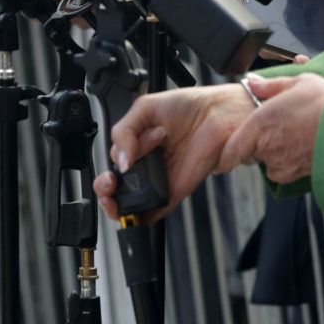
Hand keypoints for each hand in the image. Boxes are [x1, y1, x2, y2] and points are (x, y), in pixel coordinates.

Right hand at [93, 83, 252, 219]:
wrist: (217, 113)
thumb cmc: (186, 107)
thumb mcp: (145, 108)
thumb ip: (124, 131)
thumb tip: (121, 160)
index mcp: (136, 144)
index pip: (114, 161)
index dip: (113, 162)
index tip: (121, 159)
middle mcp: (147, 163)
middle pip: (117, 186)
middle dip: (106, 188)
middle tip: (112, 180)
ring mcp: (160, 179)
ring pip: (131, 202)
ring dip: (119, 202)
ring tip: (130, 181)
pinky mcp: (175, 191)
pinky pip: (156, 211)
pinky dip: (143, 216)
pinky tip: (138, 208)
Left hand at [220, 73, 323, 183]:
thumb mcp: (299, 82)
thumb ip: (271, 86)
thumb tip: (253, 83)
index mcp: (260, 124)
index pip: (230, 151)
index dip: (225, 154)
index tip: (224, 154)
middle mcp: (268, 148)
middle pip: (251, 152)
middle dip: (259, 142)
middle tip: (277, 126)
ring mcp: (284, 164)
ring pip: (270, 161)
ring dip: (276, 151)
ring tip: (296, 132)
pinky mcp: (299, 175)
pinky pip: (286, 170)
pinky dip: (290, 160)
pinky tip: (305, 144)